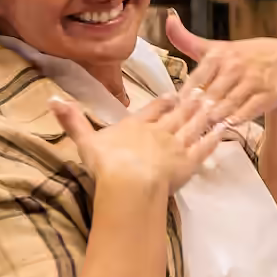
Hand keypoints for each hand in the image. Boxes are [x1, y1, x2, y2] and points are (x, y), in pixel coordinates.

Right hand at [49, 83, 221, 197]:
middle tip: (204, 93)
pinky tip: (225, 129)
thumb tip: (51, 99)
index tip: (173, 94)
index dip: (164, 102)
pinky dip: (216, 137)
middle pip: (177, 114)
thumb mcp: (85, 141)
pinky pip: (206, 147)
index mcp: (137, 125)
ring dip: (205, 115)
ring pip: (194, 126)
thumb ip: (72, 120)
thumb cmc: (107, 164)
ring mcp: (177, 145)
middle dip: (191, 103)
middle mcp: (160, 131)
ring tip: (215, 105)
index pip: (153, 109)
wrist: (130, 183)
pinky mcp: (190, 162)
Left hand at [164, 10, 276, 126]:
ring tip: (201, 129)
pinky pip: (249, 110)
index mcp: (219, 55)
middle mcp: (236, 66)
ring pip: (229, 104)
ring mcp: (253, 80)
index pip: (197, 78)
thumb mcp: (216, 47)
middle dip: (197, 111)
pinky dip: (237, 119)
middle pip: (211, 94)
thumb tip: (168, 18)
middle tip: (184, 127)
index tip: (173, 109)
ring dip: (215, 117)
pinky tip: (226, 127)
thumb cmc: (242, 57)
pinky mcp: (268, 94)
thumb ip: (187, 39)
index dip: (184, 96)